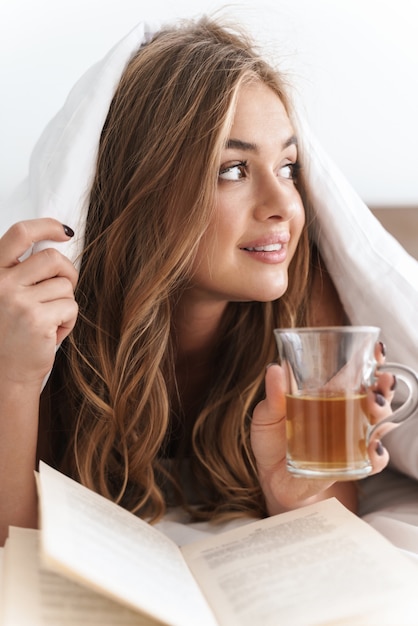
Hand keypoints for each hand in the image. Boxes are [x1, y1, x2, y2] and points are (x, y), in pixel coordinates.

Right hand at [0, 219, 77, 388]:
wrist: (6, 373)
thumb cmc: (12, 333)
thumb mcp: (8, 294)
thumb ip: (23, 272)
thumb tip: (58, 244)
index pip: (19, 234)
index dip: (46, 226)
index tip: (64, 231)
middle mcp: (1, 283)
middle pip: (53, 258)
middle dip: (67, 273)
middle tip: (63, 290)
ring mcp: (18, 301)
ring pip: (65, 285)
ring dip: (65, 303)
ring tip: (49, 320)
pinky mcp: (36, 318)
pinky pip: (71, 306)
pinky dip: (68, 321)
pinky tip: (51, 333)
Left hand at [251, 361, 389, 515]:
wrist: (271, 479)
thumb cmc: (271, 441)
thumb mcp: (266, 415)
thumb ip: (273, 395)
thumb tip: (275, 368)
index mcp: (328, 395)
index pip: (356, 373)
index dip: (373, 360)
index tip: (378, 351)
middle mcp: (345, 414)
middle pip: (376, 395)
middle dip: (384, 386)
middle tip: (380, 383)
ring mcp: (350, 440)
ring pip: (381, 422)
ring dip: (383, 413)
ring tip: (373, 407)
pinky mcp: (350, 465)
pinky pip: (373, 460)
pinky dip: (377, 454)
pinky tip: (372, 448)